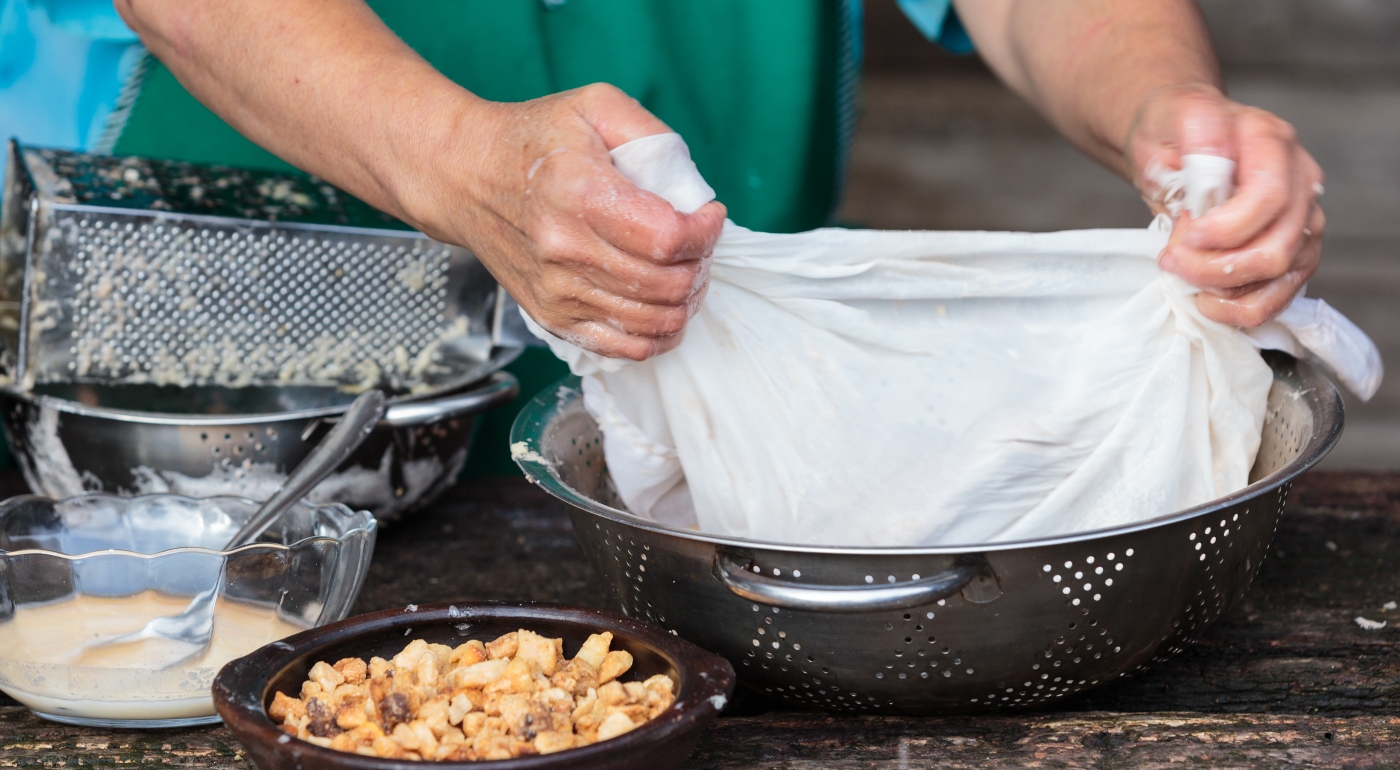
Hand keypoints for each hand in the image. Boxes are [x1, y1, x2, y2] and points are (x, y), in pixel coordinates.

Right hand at [401, 84, 726, 359]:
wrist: (462, 177)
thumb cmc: (531, 142)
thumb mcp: (595, 106)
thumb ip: (654, 137)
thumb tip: (694, 192)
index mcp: (579, 194)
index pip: (669, 238)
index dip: (705, 231)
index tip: (708, 214)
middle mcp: (565, 250)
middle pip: (668, 284)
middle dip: (701, 263)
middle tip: (697, 242)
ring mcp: (557, 292)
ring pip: (655, 321)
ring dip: (687, 298)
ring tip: (683, 269)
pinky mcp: (553, 318)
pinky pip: (626, 348)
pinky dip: (659, 334)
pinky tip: (663, 305)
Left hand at [1128, 84, 1323, 326]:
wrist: (1177, 141)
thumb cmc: (1174, 132)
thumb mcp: (1173, 121)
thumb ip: (1196, 142)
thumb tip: (1211, 172)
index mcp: (1271, 141)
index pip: (1270, 196)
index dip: (1227, 229)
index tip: (1185, 238)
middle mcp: (1300, 180)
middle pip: (1279, 244)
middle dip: (1217, 267)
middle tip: (1172, 262)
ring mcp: (1303, 217)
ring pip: (1283, 274)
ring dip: (1226, 290)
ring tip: (1183, 278)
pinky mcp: (1295, 249)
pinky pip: (1282, 293)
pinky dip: (1243, 308)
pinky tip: (1206, 301)